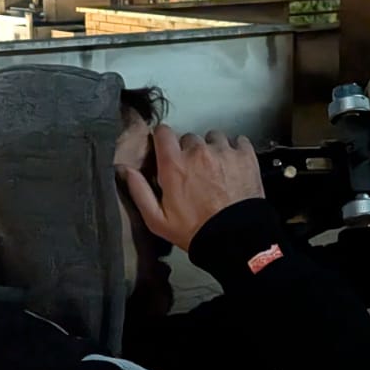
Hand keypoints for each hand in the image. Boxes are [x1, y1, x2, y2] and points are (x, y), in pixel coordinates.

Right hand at [122, 125, 263, 251]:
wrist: (235, 239)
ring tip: (216, 171)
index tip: (166, 151)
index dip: (163, 139)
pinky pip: (238, 141)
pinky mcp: (246, 156)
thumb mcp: (157, 219)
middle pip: (189, 137)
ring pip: (214, 138)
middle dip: (189, 151)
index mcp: (174, 164)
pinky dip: (235, 151)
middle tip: (194, 172)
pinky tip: (233, 167)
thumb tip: (124, 168)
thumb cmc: (194, 230)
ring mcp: (224, 151)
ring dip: (213, 150)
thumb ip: (139, 190)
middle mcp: (198, 151)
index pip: (163, 131)